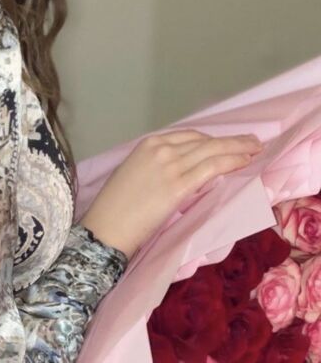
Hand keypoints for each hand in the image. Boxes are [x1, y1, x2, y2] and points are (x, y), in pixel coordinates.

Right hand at [80, 129, 263, 258]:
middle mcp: (161, 148)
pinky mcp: (178, 185)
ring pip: (212, 151)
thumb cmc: (114, 206)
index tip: (226, 144)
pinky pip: (212, 167)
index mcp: (148, 144)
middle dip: (231, 141)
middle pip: (204, 141)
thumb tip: (179, 171)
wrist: (106, 226)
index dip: (212, 140)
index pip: (189, 136)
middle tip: (251, 142)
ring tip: (255, 149)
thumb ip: (156, 166)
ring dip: (238, 148)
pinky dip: (232, 161)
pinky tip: (245, 162)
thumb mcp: (134, 173)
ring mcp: (171, 165)